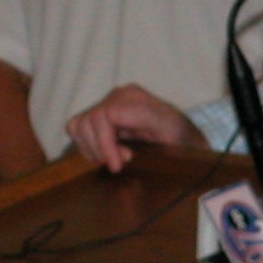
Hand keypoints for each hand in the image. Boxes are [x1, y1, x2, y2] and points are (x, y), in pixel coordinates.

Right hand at [68, 85, 198, 172]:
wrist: (185, 142)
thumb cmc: (182, 140)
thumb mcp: (174, 131)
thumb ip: (150, 120)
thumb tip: (117, 117)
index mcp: (135, 98)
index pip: (105, 115)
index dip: (105, 144)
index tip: (116, 165)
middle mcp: (118, 96)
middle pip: (89, 121)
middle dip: (100, 148)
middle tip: (119, 164)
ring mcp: (107, 105)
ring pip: (78, 124)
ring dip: (92, 148)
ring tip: (113, 158)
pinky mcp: (100, 117)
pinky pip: (77, 128)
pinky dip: (85, 145)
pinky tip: (105, 154)